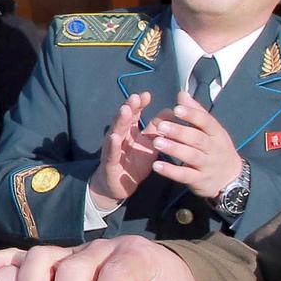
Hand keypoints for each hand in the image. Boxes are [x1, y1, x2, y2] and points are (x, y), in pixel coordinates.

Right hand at [86, 91, 157, 210]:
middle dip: (129, 108)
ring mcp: (113, 148)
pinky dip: (112, 145)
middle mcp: (120, 137)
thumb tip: (171, 111)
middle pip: (124, 120)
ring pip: (115, 132)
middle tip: (135, 97)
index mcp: (130, 132)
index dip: (139, 105)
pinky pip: (111, 153)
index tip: (146, 95)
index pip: (134, 115)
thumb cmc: (134, 163)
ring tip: (125, 110)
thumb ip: (157, 129)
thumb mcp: (149, 145)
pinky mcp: (110, 163)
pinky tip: (114, 137)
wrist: (119, 186)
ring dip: (120, 121)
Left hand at [146, 92, 242, 200]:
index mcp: (217, 133)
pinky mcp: (200, 180)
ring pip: (191, 156)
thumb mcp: (211, 130)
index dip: (192, 115)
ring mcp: (208, 165)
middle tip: (161, 126)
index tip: (176, 108)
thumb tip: (182, 94)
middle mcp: (214, 148)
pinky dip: (171, 171)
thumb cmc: (216, 149)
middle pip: (198, 139)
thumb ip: (196, 112)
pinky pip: (185, 175)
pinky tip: (156, 165)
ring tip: (156, 142)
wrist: (231, 179)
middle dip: (179, 132)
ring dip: (174, 149)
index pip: (206, 122)